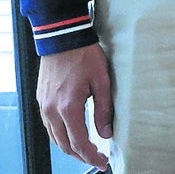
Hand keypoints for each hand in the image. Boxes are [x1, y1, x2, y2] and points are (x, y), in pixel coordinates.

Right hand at [37, 44, 112, 170]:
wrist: (63, 39)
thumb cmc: (85, 55)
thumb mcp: (102, 81)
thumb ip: (104, 109)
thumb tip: (106, 133)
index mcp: (68, 107)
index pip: (79, 142)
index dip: (91, 156)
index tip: (102, 162)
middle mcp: (52, 111)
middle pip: (65, 145)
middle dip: (81, 156)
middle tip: (96, 159)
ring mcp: (44, 106)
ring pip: (55, 138)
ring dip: (70, 148)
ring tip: (86, 151)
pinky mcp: (42, 101)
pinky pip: (49, 126)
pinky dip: (60, 136)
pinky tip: (71, 135)